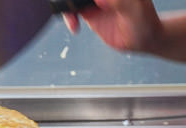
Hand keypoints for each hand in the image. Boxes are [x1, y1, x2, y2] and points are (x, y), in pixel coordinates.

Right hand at [63, 0, 185, 60]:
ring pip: (75, 0)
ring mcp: (97, 2)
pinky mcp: (90, 13)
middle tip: (72, 9)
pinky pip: (73, 11)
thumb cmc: (145, 23)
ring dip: (68, 7)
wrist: (142, 39)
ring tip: (72, 21)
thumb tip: (100, 0)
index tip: (89, 4)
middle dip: (71, 1)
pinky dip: (69, 17)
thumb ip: (120, 3)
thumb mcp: (135, 11)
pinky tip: (74, 26)